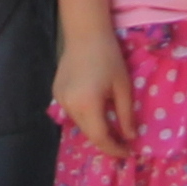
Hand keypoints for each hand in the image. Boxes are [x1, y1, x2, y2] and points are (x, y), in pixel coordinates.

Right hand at [51, 31, 134, 158]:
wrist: (85, 33)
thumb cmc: (109, 57)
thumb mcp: (123, 87)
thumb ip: (126, 115)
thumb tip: (130, 137)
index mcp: (87, 104)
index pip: (100, 138)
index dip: (115, 149)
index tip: (129, 152)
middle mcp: (69, 106)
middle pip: (88, 134)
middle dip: (106, 141)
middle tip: (123, 143)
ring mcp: (60, 99)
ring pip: (80, 124)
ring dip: (96, 129)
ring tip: (112, 128)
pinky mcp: (56, 93)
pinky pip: (73, 113)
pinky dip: (86, 117)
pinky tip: (97, 111)